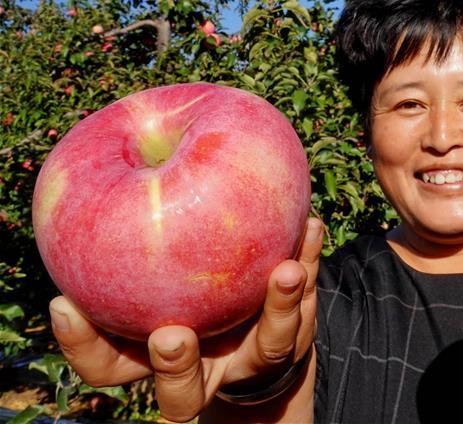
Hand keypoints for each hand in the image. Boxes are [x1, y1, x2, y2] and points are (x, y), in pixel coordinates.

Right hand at [48, 217, 322, 422]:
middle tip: (171, 336)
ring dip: (279, 309)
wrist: (253, 333)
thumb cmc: (186, 294)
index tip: (66, 304)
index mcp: (152, 356)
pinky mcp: (295, 333)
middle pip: (182, 393)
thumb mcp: (153, 274)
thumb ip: (133, 240)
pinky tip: (310, 225)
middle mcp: (205, 369)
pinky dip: (309, 259)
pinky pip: (308, 298)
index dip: (83, 343)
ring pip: (270, 346)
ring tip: (287, 272)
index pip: (105, 365)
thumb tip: (123, 156)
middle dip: (175, 368)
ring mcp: (255, 356)